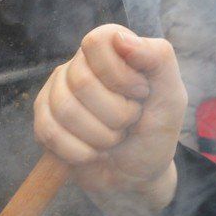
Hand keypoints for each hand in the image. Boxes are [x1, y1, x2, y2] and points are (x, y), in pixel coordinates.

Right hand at [35, 24, 185, 215]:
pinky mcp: (43, 120)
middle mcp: (80, 65)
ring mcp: (57, 91)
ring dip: (100, 136)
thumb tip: (121, 38)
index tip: (141, 93)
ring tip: (113, 139)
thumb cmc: (154, 133)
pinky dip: (81, 152)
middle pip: (82, 82)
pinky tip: (94, 153)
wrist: (136, 177)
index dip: (120, 74)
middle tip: (128, 123)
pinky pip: (50, 133)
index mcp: (111, 50)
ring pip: (65, 109)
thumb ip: (158, 59)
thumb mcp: (172, 97)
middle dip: (116, 114)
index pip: (97, 41)